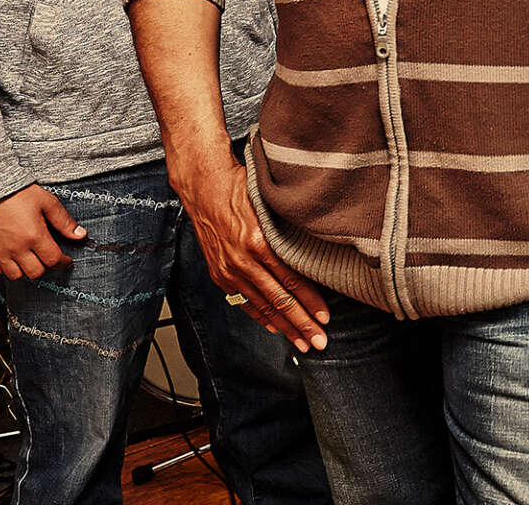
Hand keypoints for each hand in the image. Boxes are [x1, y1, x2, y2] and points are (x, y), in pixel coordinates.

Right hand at [0, 184, 85, 279]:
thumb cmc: (16, 194)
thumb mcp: (46, 202)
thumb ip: (63, 221)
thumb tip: (80, 234)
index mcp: (34, 236)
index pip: (53, 260)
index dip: (63, 263)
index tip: (66, 261)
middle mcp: (16, 248)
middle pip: (35, 272)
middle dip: (46, 267)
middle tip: (48, 259)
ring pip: (16, 276)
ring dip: (25, 271)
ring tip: (30, 259)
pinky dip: (5, 270)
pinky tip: (11, 259)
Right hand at [179, 160, 329, 351]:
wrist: (203, 187)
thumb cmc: (241, 189)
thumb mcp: (270, 206)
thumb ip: (288, 232)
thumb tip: (317, 253)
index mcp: (258, 242)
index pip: (291, 280)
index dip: (310, 302)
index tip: (325, 317)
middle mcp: (242, 260)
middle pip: (278, 300)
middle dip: (301, 324)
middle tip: (319, 341)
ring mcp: (229, 269)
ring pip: (261, 305)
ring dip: (283, 327)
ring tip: (301, 342)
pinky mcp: (219, 274)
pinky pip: (243, 301)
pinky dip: (260, 316)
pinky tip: (274, 328)